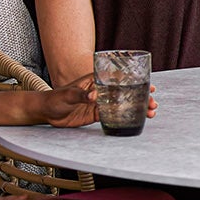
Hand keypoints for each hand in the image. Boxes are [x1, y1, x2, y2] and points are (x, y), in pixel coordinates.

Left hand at [38, 76, 154, 127]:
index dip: (135, 81)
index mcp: (95, 81)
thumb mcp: (68, 95)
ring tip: (150, 113)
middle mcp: (100, 90)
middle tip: (153, 102)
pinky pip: (114, 115)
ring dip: (136, 108)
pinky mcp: (96, 114)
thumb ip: (81, 94)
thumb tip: (94, 95)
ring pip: (122, 104)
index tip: (149, 85)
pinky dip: (125, 117)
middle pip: (125, 92)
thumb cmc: (55, 98)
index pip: (119, 79)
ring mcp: (100, 102)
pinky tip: (136, 120)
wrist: (46, 111)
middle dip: (141, 97)